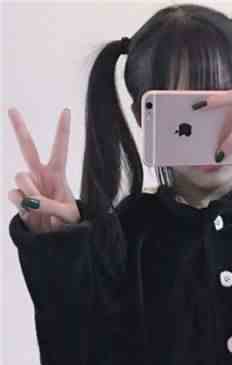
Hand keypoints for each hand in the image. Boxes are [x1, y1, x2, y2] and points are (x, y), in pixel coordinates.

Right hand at [7, 108, 80, 232]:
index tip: (66, 111)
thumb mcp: (68, 216)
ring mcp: (28, 185)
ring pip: (20, 177)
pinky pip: (14, 195)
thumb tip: (31, 201)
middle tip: (11, 108)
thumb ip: (51, 207)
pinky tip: (31, 214)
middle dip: (19, 129)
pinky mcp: (18, 198)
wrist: (55, 238)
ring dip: (31, 192)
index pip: (60, 148)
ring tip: (42, 207)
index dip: (62, 130)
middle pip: (28, 148)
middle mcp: (40, 175)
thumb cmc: (68, 222)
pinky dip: (22, 206)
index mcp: (58, 174)